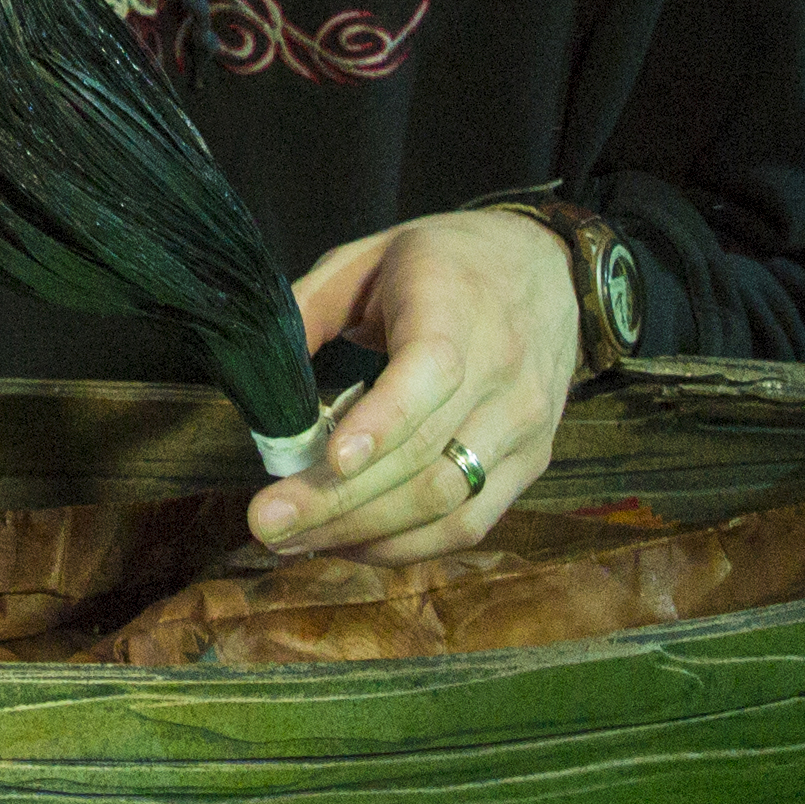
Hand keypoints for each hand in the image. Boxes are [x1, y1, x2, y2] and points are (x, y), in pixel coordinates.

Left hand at [247, 210, 581, 562]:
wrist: (548, 268)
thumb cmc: (442, 264)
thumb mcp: (368, 258)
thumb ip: (308, 307)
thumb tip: (256, 376)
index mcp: (455, 305)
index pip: (430, 371)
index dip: (383, 420)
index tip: (332, 457)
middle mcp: (501, 370)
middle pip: (425, 456)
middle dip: (339, 500)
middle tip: (265, 522)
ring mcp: (523, 423)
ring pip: (447, 502)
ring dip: (364, 533)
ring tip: (292, 540)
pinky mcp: (532, 463)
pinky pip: (470, 523)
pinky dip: (406, 545)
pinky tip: (349, 542)